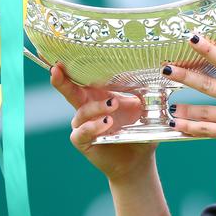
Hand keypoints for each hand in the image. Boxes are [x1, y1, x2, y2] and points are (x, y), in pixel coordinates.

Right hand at [50, 64, 156, 182]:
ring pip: (81, 112)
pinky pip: (81, 132)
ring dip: (96, 107)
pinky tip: (105, 123)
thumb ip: (145, 92)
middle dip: (62, 81)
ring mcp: (83, 125)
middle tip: (58, 70)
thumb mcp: (143, 108)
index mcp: (99, 96)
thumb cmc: (138, 130)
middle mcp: (87, 108)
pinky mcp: (82, 141)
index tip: (61, 56)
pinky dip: (92, 127)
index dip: (70, 68)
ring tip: (113, 104)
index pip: (83, 79)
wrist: (138, 158)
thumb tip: (158, 73)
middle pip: (70, 92)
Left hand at [163, 34, 215, 159]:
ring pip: (203, 110)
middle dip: (185, 76)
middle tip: (167, 70)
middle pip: (208, 85)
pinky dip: (189, 127)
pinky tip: (177, 124)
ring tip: (171, 106)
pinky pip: (205, 130)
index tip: (193, 39)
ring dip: (184, 108)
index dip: (209, 49)